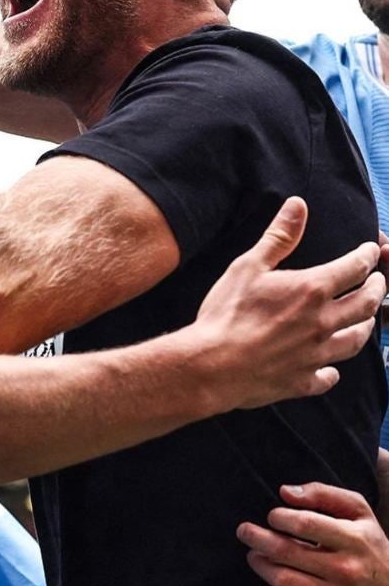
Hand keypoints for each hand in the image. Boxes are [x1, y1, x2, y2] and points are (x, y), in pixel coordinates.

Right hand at [195, 197, 382, 407]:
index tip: (371, 251)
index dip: (366, 257)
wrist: (213, 365)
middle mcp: (322, 322)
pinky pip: (328, 376)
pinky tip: (330, 369)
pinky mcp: (303, 380)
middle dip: (378, 289)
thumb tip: (298, 205)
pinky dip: (332, 371)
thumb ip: (279, 237)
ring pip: (356, 340)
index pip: (354, 268)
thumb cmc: (228, 313)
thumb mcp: (249, 266)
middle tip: (379, 282)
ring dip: (366, 327)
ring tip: (367, 320)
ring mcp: (316, 354)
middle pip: (367, 305)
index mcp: (311, 290)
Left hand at [237, 482, 388, 585]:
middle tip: (244, 532)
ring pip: (287, 582)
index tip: (271, 516)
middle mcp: (349, 570)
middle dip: (258, 539)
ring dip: (262, 567)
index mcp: (354, 539)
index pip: (306, 524)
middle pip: (289, 553)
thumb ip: (322, 493)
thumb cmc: (370, 544)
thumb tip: (284, 492)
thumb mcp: (357, 510)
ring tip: (254, 556)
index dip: (280, 518)